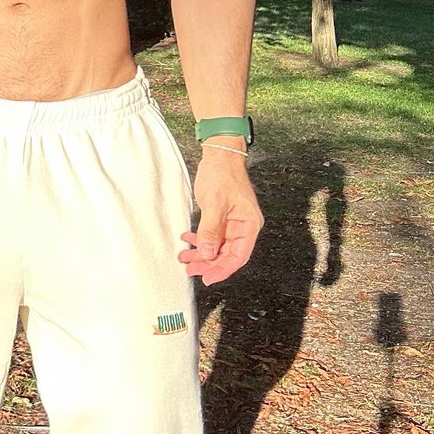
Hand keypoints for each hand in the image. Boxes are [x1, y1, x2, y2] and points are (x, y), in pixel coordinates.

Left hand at [178, 147, 263, 285]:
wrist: (219, 154)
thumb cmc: (222, 174)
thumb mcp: (215, 204)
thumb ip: (211, 230)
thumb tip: (208, 254)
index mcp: (249, 225)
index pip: (238, 256)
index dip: (222, 270)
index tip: (207, 278)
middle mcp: (243, 226)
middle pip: (227, 254)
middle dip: (208, 262)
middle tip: (189, 268)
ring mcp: (233, 222)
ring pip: (217, 246)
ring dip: (201, 252)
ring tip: (184, 256)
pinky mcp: (222, 217)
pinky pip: (212, 234)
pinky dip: (199, 239)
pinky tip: (187, 239)